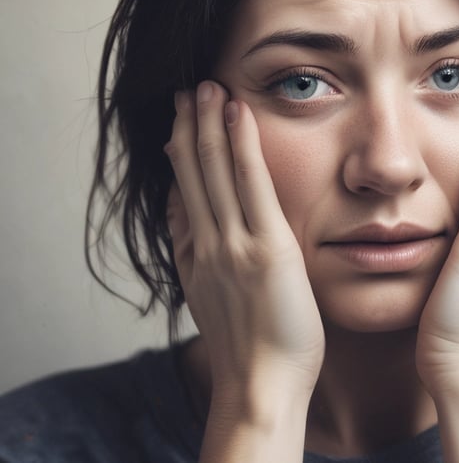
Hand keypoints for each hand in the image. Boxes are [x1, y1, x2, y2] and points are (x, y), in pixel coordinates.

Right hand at [164, 81, 324, 403]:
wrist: (261, 383)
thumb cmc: (251, 347)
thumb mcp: (213, 297)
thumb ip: (198, 255)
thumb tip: (186, 214)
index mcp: (197, 257)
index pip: (185, 195)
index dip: (180, 156)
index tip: (179, 126)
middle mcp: (207, 244)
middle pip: (191, 175)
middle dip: (188, 129)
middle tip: (187, 91)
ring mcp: (232, 244)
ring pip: (212, 171)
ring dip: (207, 125)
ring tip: (205, 88)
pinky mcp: (265, 248)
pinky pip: (249, 185)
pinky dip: (240, 146)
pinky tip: (237, 114)